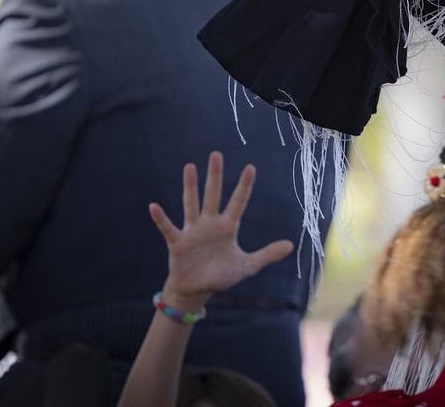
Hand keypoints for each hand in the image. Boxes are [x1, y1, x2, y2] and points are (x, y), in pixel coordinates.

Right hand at [148, 152, 293, 314]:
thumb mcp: (247, 266)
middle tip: (216, 154)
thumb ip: (267, 255)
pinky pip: (168, 227)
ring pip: (191, 204)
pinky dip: (161, 218)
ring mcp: (193, 231)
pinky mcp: (177, 242)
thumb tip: (290, 245)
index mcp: (227, 227)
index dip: (244, 186)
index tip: (251, 167)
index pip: (238, 202)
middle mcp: (210, 224)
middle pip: (213, 195)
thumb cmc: (221, 275)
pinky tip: (154, 206)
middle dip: (215, 176)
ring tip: (190, 167)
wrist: (197, 289)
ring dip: (190, 187)